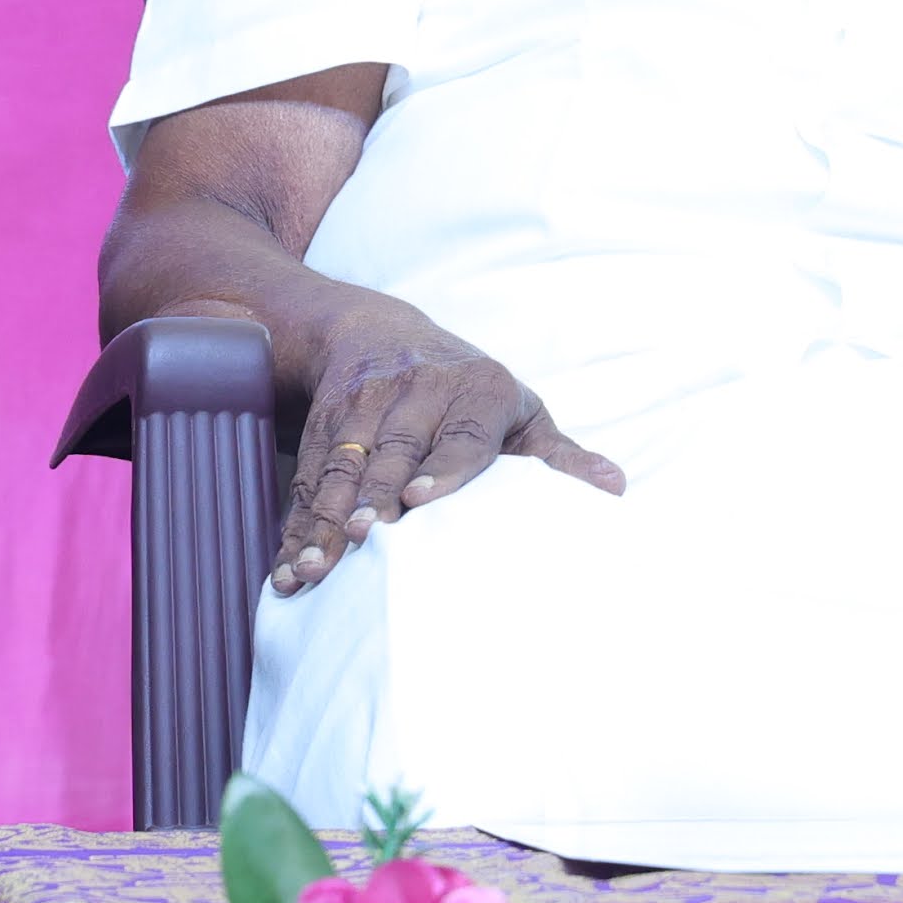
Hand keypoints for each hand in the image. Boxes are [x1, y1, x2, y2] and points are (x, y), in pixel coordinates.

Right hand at [272, 295, 623, 591]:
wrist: (377, 333)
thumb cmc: (469, 393)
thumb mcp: (517, 413)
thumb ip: (557, 457)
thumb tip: (615, 488)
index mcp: (476, 393)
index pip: (461, 434)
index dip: (442, 468)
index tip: (419, 501)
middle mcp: (416, 393)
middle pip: (392, 453)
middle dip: (371, 501)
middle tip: (360, 544)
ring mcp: (364, 405)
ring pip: (343, 468)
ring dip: (324, 522)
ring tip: (312, 569)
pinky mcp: (324, 423)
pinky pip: (310, 477)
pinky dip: (295, 523)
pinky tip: (288, 564)